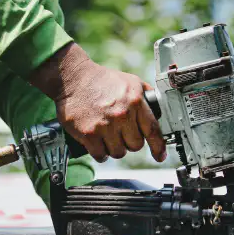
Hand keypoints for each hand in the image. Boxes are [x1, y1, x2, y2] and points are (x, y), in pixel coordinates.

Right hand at [30, 43, 165, 162]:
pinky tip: (98, 145)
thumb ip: (145, 95)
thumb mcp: (130, 81)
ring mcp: (105, 126)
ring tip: (108, 137)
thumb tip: (157, 110)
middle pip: (136, 145)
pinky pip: (101, 155)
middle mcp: (122, 115)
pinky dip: (100, 153)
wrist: (73, 79)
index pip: (153, 130)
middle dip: (129, 142)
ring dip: (114, 148)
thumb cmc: (101, 80)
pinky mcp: (89, 134)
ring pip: (119, 153)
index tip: (160, 156)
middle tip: (121, 134)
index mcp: (135, 101)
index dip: (158, 147)